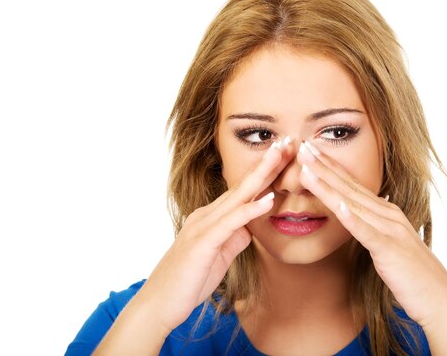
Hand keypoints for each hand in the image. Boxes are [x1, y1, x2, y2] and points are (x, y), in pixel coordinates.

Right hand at [137, 138, 294, 331]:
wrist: (158, 304)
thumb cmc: (188, 281)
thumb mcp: (219, 256)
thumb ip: (234, 238)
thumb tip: (250, 226)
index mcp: (211, 218)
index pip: (244, 192)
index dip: (265, 173)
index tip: (286, 156)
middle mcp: (207, 215)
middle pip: (243, 185)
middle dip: (267, 163)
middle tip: (288, 141)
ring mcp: (203, 226)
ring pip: (238, 196)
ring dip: (262, 175)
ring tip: (282, 155)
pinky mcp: (203, 242)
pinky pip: (231, 222)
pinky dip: (251, 209)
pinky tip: (269, 199)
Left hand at [297, 141, 446, 326]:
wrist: (439, 298)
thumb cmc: (411, 275)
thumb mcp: (387, 245)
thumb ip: (371, 229)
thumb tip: (353, 218)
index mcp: (386, 212)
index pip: (352, 185)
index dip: (330, 167)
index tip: (310, 151)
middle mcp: (388, 214)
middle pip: (349, 187)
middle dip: (323, 166)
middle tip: (302, 147)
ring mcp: (390, 230)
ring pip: (353, 204)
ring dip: (328, 186)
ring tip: (307, 170)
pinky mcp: (390, 250)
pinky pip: (367, 232)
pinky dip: (352, 218)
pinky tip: (338, 207)